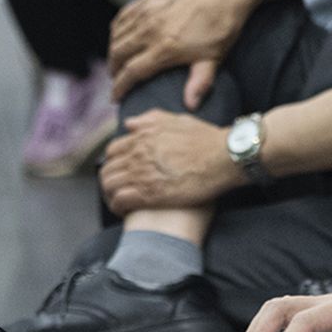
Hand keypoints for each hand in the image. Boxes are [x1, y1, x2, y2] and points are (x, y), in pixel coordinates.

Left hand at [99, 110, 242, 213]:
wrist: (224, 157)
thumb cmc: (206, 139)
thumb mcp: (177, 119)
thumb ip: (150, 120)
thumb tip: (130, 123)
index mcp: (142, 137)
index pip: (112, 151)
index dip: (113, 163)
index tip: (120, 171)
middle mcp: (138, 154)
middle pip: (107, 170)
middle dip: (109, 181)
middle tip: (117, 190)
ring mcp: (143, 174)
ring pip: (109, 186)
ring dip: (110, 195)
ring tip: (118, 202)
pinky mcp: (151, 194)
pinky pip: (120, 201)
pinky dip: (118, 207)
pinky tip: (124, 211)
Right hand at [109, 0, 265, 103]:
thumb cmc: (222, 25)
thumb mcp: (214, 58)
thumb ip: (199, 82)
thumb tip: (191, 106)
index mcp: (165, 47)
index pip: (132, 72)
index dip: (120, 87)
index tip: (115, 98)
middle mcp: (151, 29)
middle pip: (119, 54)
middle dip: (114, 70)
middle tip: (116, 80)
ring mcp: (147, 11)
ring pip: (117, 34)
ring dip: (113, 50)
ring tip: (116, 62)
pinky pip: (123, 15)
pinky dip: (116, 29)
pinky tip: (119, 36)